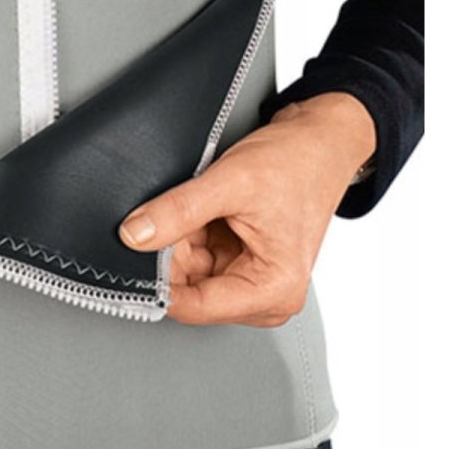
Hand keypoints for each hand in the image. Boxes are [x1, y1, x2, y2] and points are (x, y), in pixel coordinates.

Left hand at [118, 92, 375, 326]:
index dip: (157, 285)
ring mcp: (250, 280)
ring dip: (177, 243)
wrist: (319, 141)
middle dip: (168, 257)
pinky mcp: (238, 264)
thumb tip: (135, 235)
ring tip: (189, 209)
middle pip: (189, 290)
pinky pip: (196, 259)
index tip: (129, 260)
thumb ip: (179, 211)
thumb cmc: (296, 162)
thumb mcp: (230, 182)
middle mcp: (265, 295)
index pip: (195, 306)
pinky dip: (185, 236)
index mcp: (274, 289)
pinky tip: (192, 213)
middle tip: (162, 218)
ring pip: (188, 274)